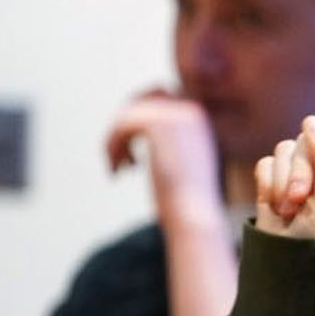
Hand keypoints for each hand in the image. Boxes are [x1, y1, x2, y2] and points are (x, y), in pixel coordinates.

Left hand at [105, 89, 222, 231]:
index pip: (162, 98)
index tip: (134, 159)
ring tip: (115, 166)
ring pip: (129, 111)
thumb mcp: (182, 166)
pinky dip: (111, 146)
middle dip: (126, 125)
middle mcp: (194, 110)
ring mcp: (177, 115)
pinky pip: (122, 125)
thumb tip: (140, 125)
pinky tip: (117, 171)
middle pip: (144, 98)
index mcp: (202, 120)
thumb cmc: (189, 204)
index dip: (140, 123)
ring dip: (116, 138)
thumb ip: (168, 143)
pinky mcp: (160, 124)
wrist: (195, 217)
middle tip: (119, 157)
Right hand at [255, 58, 314, 239]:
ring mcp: (301, 168)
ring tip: (291, 209)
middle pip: (308, 136)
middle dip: (301, 168)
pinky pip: (265, 162)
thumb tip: (311, 122)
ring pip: (284, 147)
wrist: (291, 264)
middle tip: (302, 201)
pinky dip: (268, 185)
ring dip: (285, 180)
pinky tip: (277, 207)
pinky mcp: (275, 176)